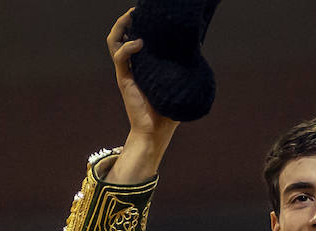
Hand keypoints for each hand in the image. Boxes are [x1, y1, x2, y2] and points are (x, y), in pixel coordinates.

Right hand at [105, 8, 178, 182]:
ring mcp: (127, 72)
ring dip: (121, 27)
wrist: (155, 134)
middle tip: (137, 10)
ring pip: (114, 42)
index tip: (151, 15)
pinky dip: (128, 47)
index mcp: (142, 66)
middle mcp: (132, 66)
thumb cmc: (168, 113)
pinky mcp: (124, 80)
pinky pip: (121, 57)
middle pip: (120, 36)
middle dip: (126, 20)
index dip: (139, 25)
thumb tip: (200, 51)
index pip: (135, 38)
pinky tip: (140, 42)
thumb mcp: (178, 86)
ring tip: (133, 17)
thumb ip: (183, 69)